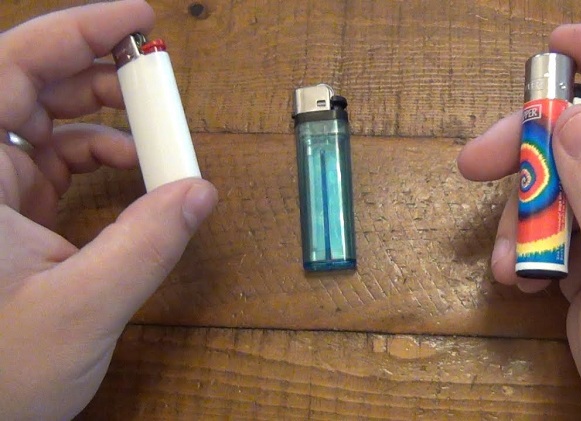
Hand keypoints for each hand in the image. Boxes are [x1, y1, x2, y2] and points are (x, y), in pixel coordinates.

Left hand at [0, 1, 217, 418]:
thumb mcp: (80, 311)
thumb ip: (145, 246)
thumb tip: (200, 191)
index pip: (9, 70)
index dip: (72, 31)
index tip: (135, 17)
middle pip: (26, 88)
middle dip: (95, 72)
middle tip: (155, 75)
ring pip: (41, 125)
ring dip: (101, 117)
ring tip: (154, 128)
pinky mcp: (5, 216)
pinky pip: (51, 164)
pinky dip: (96, 159)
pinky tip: (133, 172)